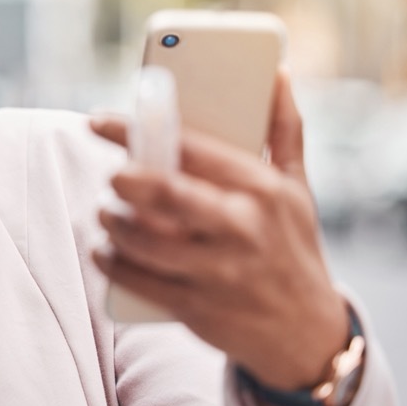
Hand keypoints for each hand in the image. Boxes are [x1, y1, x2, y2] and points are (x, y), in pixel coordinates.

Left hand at [90, 71, 350, 390]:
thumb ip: (282, 128)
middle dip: (126, 179)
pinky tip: (104, 251)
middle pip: (167, 194)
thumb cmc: (293, 246)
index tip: (99, 119)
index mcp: (260, 189)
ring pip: (144, 241)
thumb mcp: (296, 187)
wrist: (308, 334)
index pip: (189, 148)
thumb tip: (277, 71)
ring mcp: (218, 271)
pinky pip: (139, 282)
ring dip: (113, 223)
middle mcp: (241, 228)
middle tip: (111, 174)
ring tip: (106, 213)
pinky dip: (112, 264)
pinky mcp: (197, 307)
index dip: (135, 130)